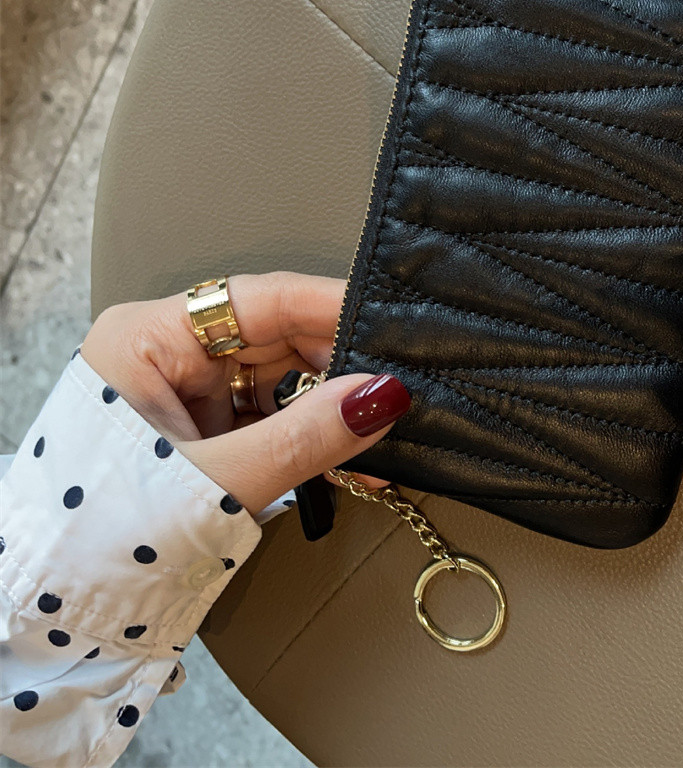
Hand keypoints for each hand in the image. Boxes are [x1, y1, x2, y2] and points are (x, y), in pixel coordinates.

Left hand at [80, 271, 409, 515]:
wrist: (55, 615)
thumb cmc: (101, 541)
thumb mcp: (214, 483)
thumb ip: (303, 437)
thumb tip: (381, 397)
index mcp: (148, 338)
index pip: (259, 299)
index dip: (331, 308)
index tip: (391, 325)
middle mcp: (169, 355)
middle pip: (278, 338)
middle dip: (339, 370)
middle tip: (394, 397)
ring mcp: (186, 394)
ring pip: (281, 381)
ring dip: (330, 412)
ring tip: (378, 439)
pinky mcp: (203, 433)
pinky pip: (272, 420)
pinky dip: (310, 441)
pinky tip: (349, 461)